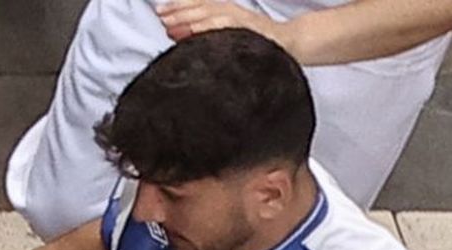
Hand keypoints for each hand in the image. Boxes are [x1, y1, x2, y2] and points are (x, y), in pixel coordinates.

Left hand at [157, 0, 298, 56]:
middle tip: (161, 16)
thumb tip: (176, 33)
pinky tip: (196, 31)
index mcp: (225, 12)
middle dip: (179, 11)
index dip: (179, 6)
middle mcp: (232, 12)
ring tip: (171, 24)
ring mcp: (241, 20)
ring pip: (211, 14)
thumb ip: (203, 32)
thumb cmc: (256, 42)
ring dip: (189, 18)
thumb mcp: (226, 34)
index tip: (161, 12)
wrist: (289, 43)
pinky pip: (226, 26)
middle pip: (202, 7)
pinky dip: (210, 27)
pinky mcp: (250, 29)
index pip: (200, 4)